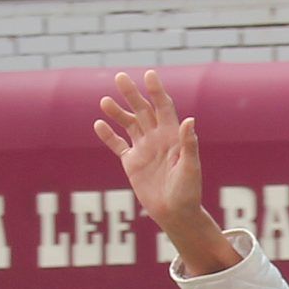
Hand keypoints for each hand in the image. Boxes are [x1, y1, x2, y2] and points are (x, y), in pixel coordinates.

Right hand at [96, 70, 203, 233]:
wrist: (175, 213)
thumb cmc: (188, 191)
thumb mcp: (190, 167)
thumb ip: (188, 144)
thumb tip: (189, 120)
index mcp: (172, 136)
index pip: (163, 107)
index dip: (157, 91)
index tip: (149, 74)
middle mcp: (157, 138)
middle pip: (143, 110)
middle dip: (132, 94)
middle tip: (120, 77)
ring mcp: (144, 149)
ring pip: (128, 124)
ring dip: (117, 112)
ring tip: (104, 101)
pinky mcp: (132, 163)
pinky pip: (118, 145)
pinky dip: (108, 136)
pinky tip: (98, 124)